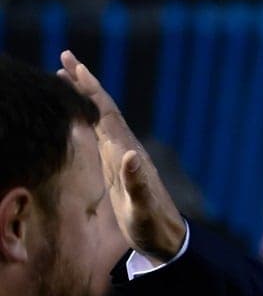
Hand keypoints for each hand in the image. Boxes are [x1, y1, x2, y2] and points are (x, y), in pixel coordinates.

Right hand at [58, 50, 185, 261]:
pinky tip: (79, 117)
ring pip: (100, 119)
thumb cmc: (153, 224)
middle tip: (64, 58)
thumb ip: (136, 183)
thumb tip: (128, 156)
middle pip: (102, 108)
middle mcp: (125, 149)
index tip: (74, 66)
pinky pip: (99, 135)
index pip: (106, 113)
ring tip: (65, 78)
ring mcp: (121, 157)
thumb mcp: (142, 206)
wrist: (166, 238)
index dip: (90, 89)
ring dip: (84, 97)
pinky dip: (87, 119)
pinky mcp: (118, 168)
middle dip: (84, 83)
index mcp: (127, 152)